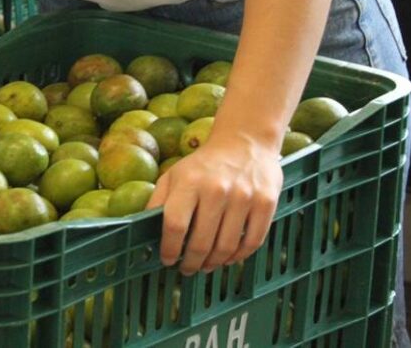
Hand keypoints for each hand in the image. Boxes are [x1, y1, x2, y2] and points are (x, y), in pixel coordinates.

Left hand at [146, 128, 282, 274]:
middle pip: (200, 242)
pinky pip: (252, 242)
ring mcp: (243, 197)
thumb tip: (145, 230)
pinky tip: (229, 257)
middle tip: (187, 269)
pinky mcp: (265, 202)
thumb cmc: (204, 164)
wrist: (245, 141)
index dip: (169, 248)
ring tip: (206, 265)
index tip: (168, 260)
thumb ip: (159, 201)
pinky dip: (238, 256)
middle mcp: (216, 189)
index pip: (175, 225)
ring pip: (226, 247)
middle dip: (191, 263)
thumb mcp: (174, 174)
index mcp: (189, 182)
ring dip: (214, 263)